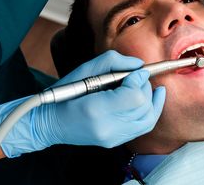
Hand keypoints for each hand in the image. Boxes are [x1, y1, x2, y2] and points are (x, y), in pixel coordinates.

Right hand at [0, 50, 165, 157]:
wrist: (50, 122)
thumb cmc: (65, 92)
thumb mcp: (84, 69)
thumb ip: (113, 61)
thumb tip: (138, 65)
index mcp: (95, 108)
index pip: (134, 96)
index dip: (140, 80)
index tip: (138, 70)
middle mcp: (106, 127)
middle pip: (143, 107)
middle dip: (146, 87)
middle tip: (140, 75)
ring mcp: (112, 138)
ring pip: (148, 119)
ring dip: (153, 100)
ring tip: (151, 87)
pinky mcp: (115, 142)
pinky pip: (142, 128)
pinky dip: (150, 112)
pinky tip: (151, 100)